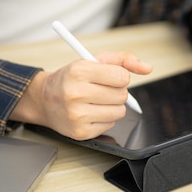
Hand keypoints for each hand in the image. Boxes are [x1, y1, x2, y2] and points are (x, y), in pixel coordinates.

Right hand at [11, 52, 152, 139]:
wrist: (44, 99)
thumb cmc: (71, 78)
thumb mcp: (93, 61)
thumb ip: (123, 59)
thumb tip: (147, 68)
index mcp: (79, 71)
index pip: (122, 77)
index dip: (120, 77)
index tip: (111, 77)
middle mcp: (76, 94)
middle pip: (122, 95)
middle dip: (116, 91)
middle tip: (100, 89)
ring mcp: (77, 115)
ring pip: (119, 112)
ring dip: (113, 106)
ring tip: (96, 101)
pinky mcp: (80, 132)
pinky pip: (110, 125)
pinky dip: (105, 118)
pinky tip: (90, 112)